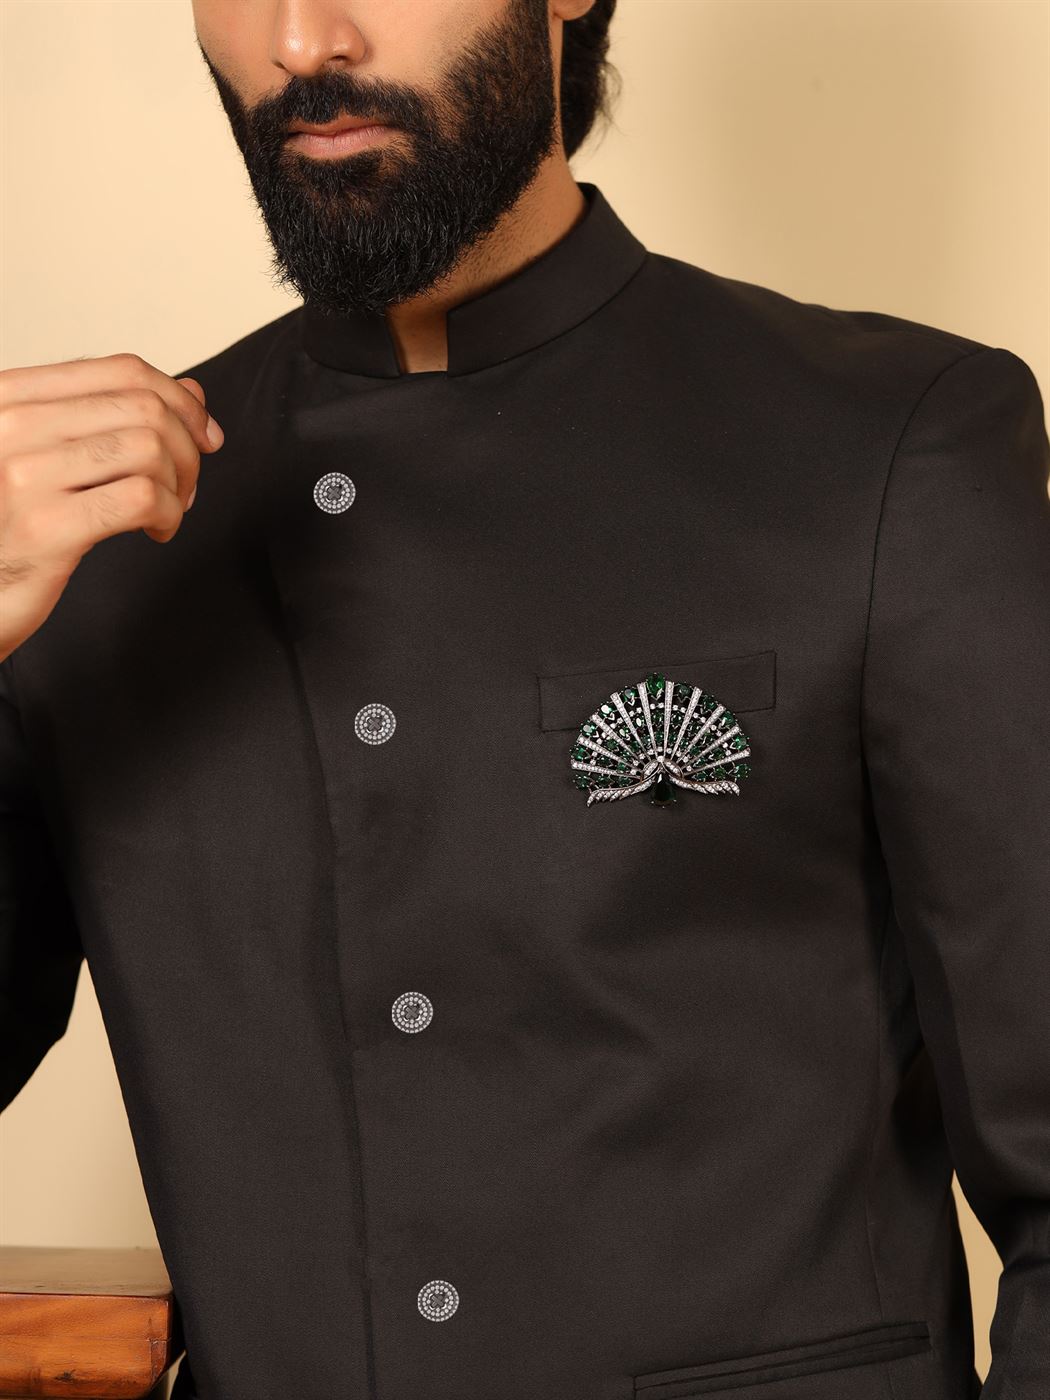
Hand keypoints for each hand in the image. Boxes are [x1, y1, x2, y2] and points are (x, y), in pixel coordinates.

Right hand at [0, 352, 223, 661]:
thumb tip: (193, 393)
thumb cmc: (9, 523)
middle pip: (144, 408)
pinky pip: (142, 497)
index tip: (205, 435)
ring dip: (179, 483)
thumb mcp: (51, 456)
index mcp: (10, 396)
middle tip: (186, 486)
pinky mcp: (46, 527)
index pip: (121, 371)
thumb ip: (113, 418)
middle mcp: (11, 424)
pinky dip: (168, 514)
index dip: (180, 401)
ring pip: (149, 448)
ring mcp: (24, 474)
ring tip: (167, 510)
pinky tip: (156, 531)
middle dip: (187, 447)